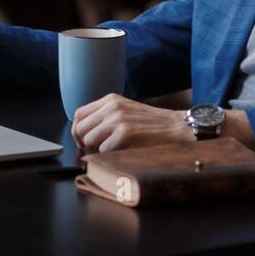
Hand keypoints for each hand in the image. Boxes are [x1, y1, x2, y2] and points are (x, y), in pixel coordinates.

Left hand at [72, 93, 194, 152]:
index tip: (83, 141)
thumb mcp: (126, 112)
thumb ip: (106, 116)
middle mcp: (111, 107)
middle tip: (94, 150)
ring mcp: (118, 119)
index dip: (77, 130)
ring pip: (88, 140)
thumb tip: (84, 133)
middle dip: (83, 143)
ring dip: (96, 150)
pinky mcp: (125, 133)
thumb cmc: (152, 124)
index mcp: (110, 100)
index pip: (78, 114)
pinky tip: (123, 152)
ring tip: (111, 151)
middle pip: (80, 128)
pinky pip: (103, 150)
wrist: (177, 128)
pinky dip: (110, 155)